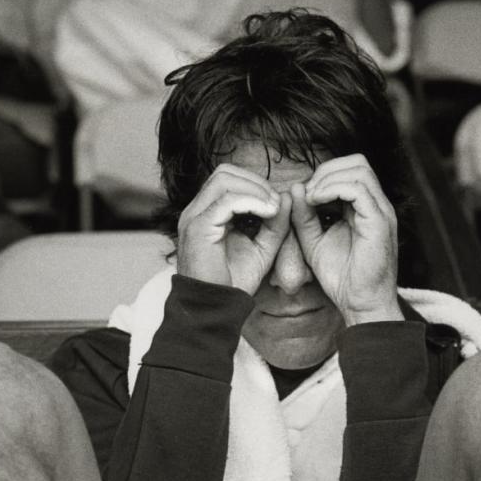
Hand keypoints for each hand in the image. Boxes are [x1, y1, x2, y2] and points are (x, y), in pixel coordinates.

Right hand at [177, 164, 289, 294]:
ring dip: (255, 189)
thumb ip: (274, 223)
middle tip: (276, 203)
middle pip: (224, 172)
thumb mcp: (262, 247)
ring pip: (225, 180)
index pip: (228, 178)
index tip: (276, 204)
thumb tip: (287, 196)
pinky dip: (251, 201)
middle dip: (256, 182)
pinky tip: (268, 213)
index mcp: (206, 213)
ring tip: (273, 209)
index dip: (255, 184)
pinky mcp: (198, 228)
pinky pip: (227, 201)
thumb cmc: (233, 281)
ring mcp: (194, 217)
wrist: (214, 308)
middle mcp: (196, 210)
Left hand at [291, 154, 402, 324]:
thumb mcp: (314, 241)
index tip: (303, 195)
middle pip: (357, 162)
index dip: (324, 174)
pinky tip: (316, 202)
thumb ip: (304, 216)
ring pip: (359, 170)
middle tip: (307, 192)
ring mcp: (381, 212)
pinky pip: (358, 189)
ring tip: (310, 198)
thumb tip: (295, 187)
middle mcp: (377, 205)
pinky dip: (332, 189)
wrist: (360, 304)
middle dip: (326, 170)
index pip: (350, 170)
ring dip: (327, 178)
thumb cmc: (342, 278)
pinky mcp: (379, 222)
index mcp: (365, 208)